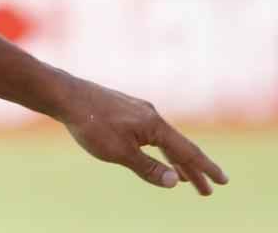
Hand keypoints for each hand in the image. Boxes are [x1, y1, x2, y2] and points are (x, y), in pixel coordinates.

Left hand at [57, 75, 228, 195]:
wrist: (64, 95)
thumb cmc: (91, 124)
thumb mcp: (120, 152)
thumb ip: (147, 167)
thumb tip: (173, 182)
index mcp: (154, 125)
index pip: (187, 152)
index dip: (205, 169)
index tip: (222, 182)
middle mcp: (151, 114)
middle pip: (178, 146)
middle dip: (192, 170)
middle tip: (207, 190)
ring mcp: (137, 109)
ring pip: (162, 139)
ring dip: (174, 159)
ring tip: (183, 178)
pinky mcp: (123, 108)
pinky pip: (149, 132)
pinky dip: (158, 147)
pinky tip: (153, 151)